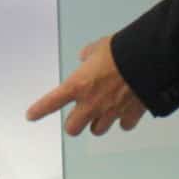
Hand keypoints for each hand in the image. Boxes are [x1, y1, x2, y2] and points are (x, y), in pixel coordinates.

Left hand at [26, 36, 148, 136]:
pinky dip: (122, 121)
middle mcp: (91, 104)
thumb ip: (89, 55)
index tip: (31, 116)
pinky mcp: (130, 116)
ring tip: (103, 112)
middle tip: (80, 114)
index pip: (51, 102)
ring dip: (97, 123)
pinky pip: (122, 126)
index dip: (39, 110)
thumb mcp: (99, 47)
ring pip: (97, 131)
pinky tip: (125, 112)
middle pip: (73, 129)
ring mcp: (110, 113)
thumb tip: (86, 58)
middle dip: (75, 123)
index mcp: (78, 85)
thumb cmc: (119, 51)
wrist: (147, 61)